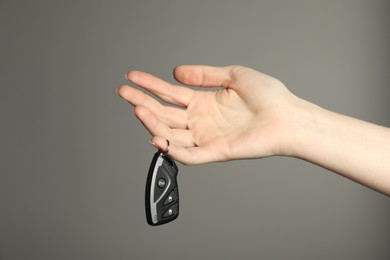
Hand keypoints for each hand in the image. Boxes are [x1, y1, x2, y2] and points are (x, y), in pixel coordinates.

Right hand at [117, 65, 298, 164]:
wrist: (287, 116)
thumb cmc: (268, 96)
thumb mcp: (233, 75)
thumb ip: (204, 75)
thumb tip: (176, 72)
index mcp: (204, 102)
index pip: (170, 93)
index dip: (150, 84)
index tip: (132, 77)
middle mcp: (201, 120)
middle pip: (165, 113)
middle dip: (142, 102)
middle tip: (123, 92)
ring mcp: (206, 136)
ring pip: (172, 132)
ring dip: (153, 123)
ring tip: (137, 109)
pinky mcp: (216, 152)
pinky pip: (189, 155)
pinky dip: (172, 149)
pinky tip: (156, 138)